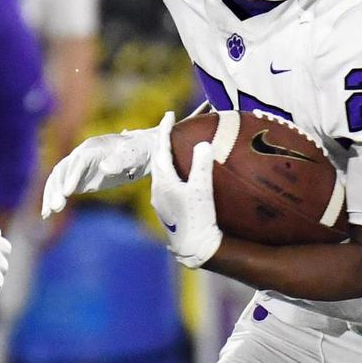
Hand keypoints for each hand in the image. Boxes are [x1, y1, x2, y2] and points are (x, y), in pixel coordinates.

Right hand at [42, 120, 164, 216]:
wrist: (142, 151)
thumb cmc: (139, 151)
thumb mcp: (134, 155)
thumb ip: (120, 161)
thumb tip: (104, 168)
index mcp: (93, 147)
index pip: (79, 161)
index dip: (73, 175)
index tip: (67, 192)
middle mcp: (81, 155)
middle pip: (63, 170)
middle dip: (56, 188)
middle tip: (56, 208)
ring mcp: (79, 168)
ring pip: (58, 179)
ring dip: (51, 195)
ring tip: (48, 213)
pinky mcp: (81, 179)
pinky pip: (63, 188)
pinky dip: (54, 198)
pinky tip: (48, 214)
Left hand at [149, 113, 221, 268]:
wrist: (193, 248)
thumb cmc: (197, 219)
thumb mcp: (202, 190)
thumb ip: (201, 165)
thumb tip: (203, 143)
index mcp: (163, 180)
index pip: (161, 149)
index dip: (165, 130)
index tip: (169, 114)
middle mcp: (158, 189)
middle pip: (158, 159)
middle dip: (164, 143)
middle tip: (172, 130)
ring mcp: (161, 201)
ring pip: (162, 172)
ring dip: (168, 159)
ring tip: (177, 150)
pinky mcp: (168, 210)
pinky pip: (168, 183)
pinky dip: (173, 173)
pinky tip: (182, 177)